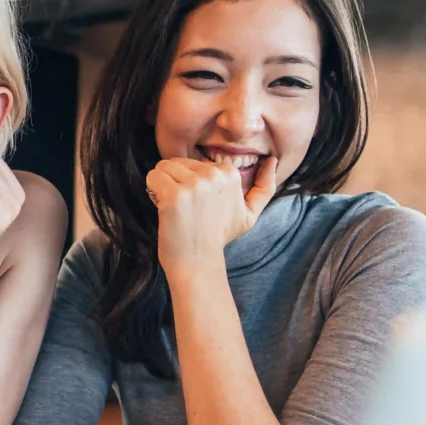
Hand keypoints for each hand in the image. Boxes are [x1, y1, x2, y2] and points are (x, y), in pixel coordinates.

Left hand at [147, 154, 278, 271]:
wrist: (198, 263)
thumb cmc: (219, 238)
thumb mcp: (250, 213)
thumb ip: (264, 187)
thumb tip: (273, 161)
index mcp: (230, 174)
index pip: (196, 163)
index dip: (191, 182)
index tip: (199, 204)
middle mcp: (214, 176)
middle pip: (178, 162)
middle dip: (176, 181)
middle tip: (185, 208)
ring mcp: (194, 185)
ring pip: (163, 167)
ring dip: (163, 185)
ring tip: (174, 208)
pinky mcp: (174, 195)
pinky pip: (153, 177)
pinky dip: (152, 191)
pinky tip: (163, 208)